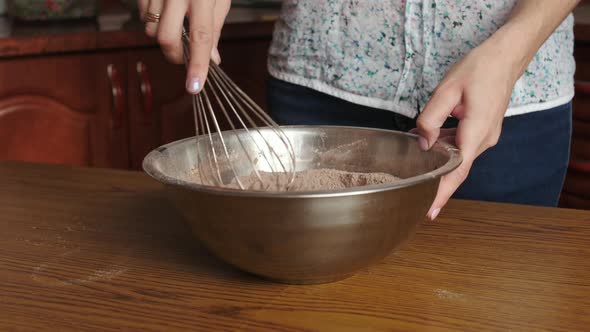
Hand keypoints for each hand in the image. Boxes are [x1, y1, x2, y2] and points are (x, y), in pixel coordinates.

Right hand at [138, 0, 230, 93]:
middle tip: (185, 54)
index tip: (194, 86)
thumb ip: (215, 27)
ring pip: (151, 31)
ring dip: (163, 37)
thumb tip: (212, 58)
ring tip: (175, 24)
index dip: (198, 64)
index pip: (201, 37)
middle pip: (167, 39)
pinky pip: (142, 17)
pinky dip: (152, 22)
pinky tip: (164, 13)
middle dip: (176, 55)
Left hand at [413, 39, 519, 220]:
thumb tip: (422, 143)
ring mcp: (486, 135)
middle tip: (415, 199)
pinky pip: (462, 145)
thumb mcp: (447, 89)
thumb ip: (430, 118)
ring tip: (414, 166)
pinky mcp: (483, 129)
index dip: (442, 192)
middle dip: (436, 184)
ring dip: (438, 162)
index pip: (458, 170)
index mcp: (477, 130)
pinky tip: (427, 141)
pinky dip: (444, 147)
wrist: (506, 56)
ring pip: (458, 157)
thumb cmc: (479, 68)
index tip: (430, 210)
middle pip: (458, 169)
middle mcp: (485, 139)